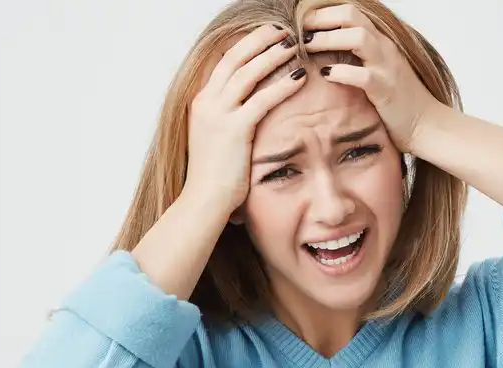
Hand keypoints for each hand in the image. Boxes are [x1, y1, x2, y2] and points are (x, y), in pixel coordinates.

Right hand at [183, 24, 307, 218]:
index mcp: (202, 103)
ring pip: (248, 72)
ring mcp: (218, 115)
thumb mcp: (217, 140)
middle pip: (235, 58)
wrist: (203, 201)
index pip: (225, 62)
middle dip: (260, 40)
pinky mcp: (233, 130)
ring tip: (293, 45)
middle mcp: (207, 103)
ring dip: (272, 55)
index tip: (267, 35)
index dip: (247, 45)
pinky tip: (300, 77)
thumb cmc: (214, 178)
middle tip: (283, 30)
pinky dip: (282, 85)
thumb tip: (248, 112)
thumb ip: (229, 120)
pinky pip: (262, 99)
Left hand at [302, 4, 439, 152]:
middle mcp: (384, 48)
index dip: (325, 13)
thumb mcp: (377, 71)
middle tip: (301, 31)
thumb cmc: (397, 102)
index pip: (351, 12)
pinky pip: (362, 75)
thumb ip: (357, 58)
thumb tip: (326, 53)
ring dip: (328, 38)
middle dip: (322, 18)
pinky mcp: (386, 90)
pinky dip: (341, 72)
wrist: (426, 125)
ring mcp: (387, 67)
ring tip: (308, 46)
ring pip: (358, 38)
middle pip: (352, 15)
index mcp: (380, 41)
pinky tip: (325, 74)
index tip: (304, 23)